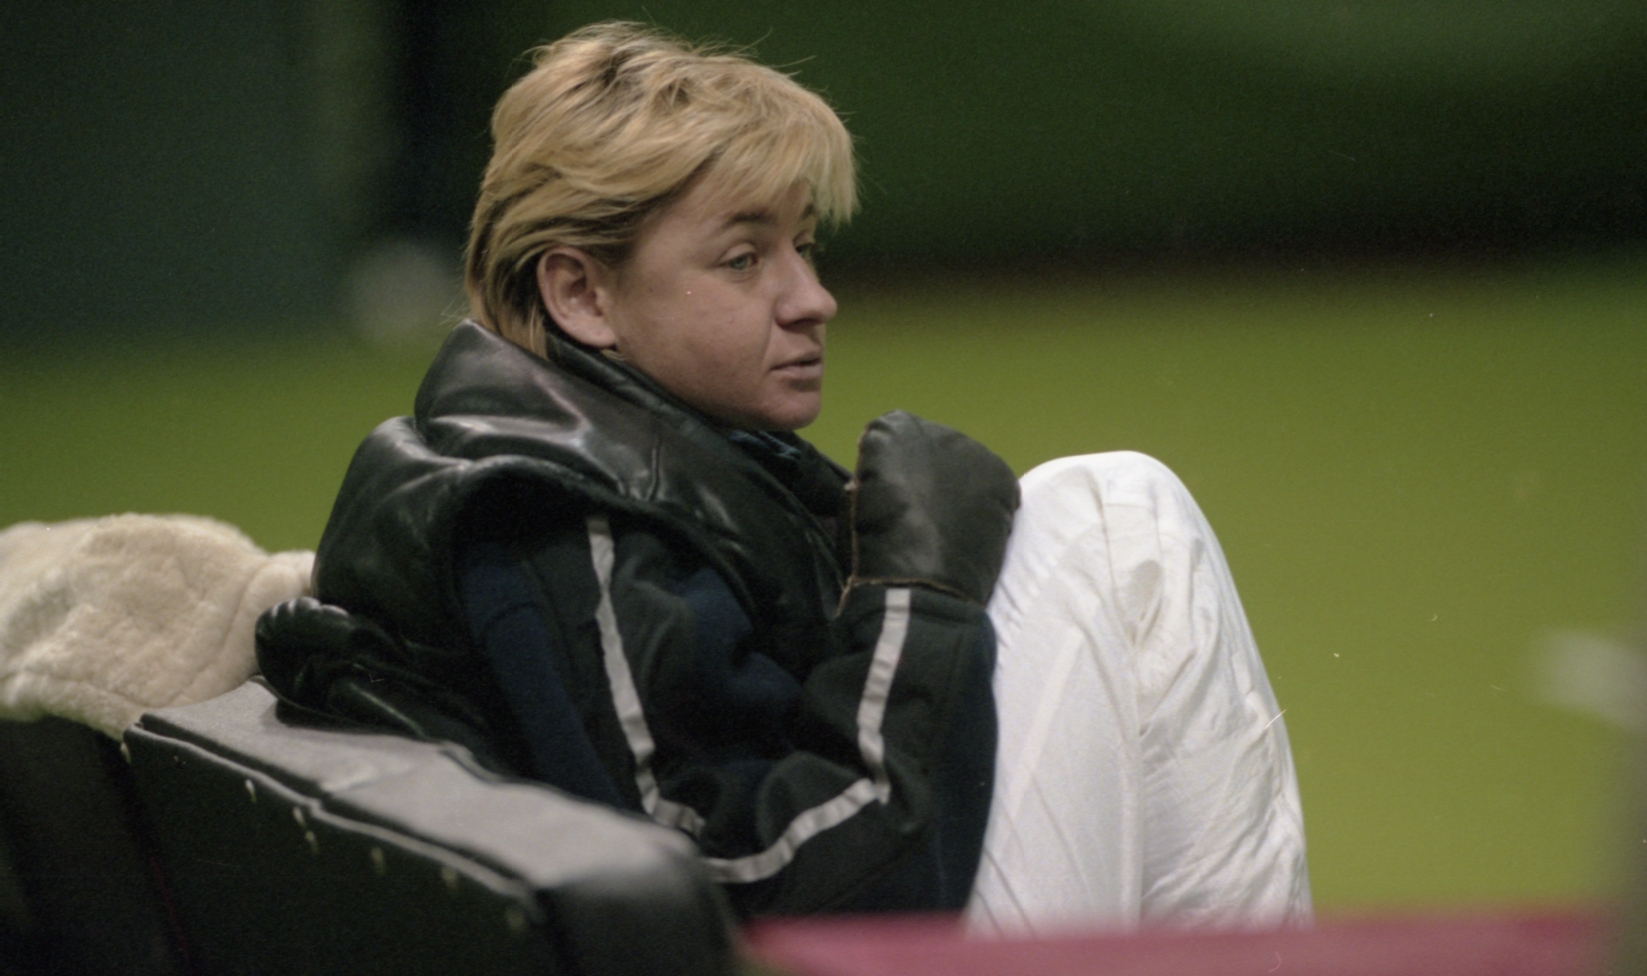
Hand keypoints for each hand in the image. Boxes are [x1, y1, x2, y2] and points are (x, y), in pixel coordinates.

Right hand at [848, 411, 1018, 603]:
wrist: (921, 588)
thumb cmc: (874, 549)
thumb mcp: (856, 503)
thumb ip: (870, 476)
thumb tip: (880, 476)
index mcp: (889, 431)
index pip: (890, 435)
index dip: (890, 466)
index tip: (889, 494)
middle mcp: (934, 430)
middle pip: (931, 445)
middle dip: (927, 471)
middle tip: (922, 512)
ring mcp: (972, 451)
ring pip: (963, 462)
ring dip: (957, 485)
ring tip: (948, 525)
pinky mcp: (1001, 476)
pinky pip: (992, 483)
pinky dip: (984, 503)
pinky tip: (971, 528)